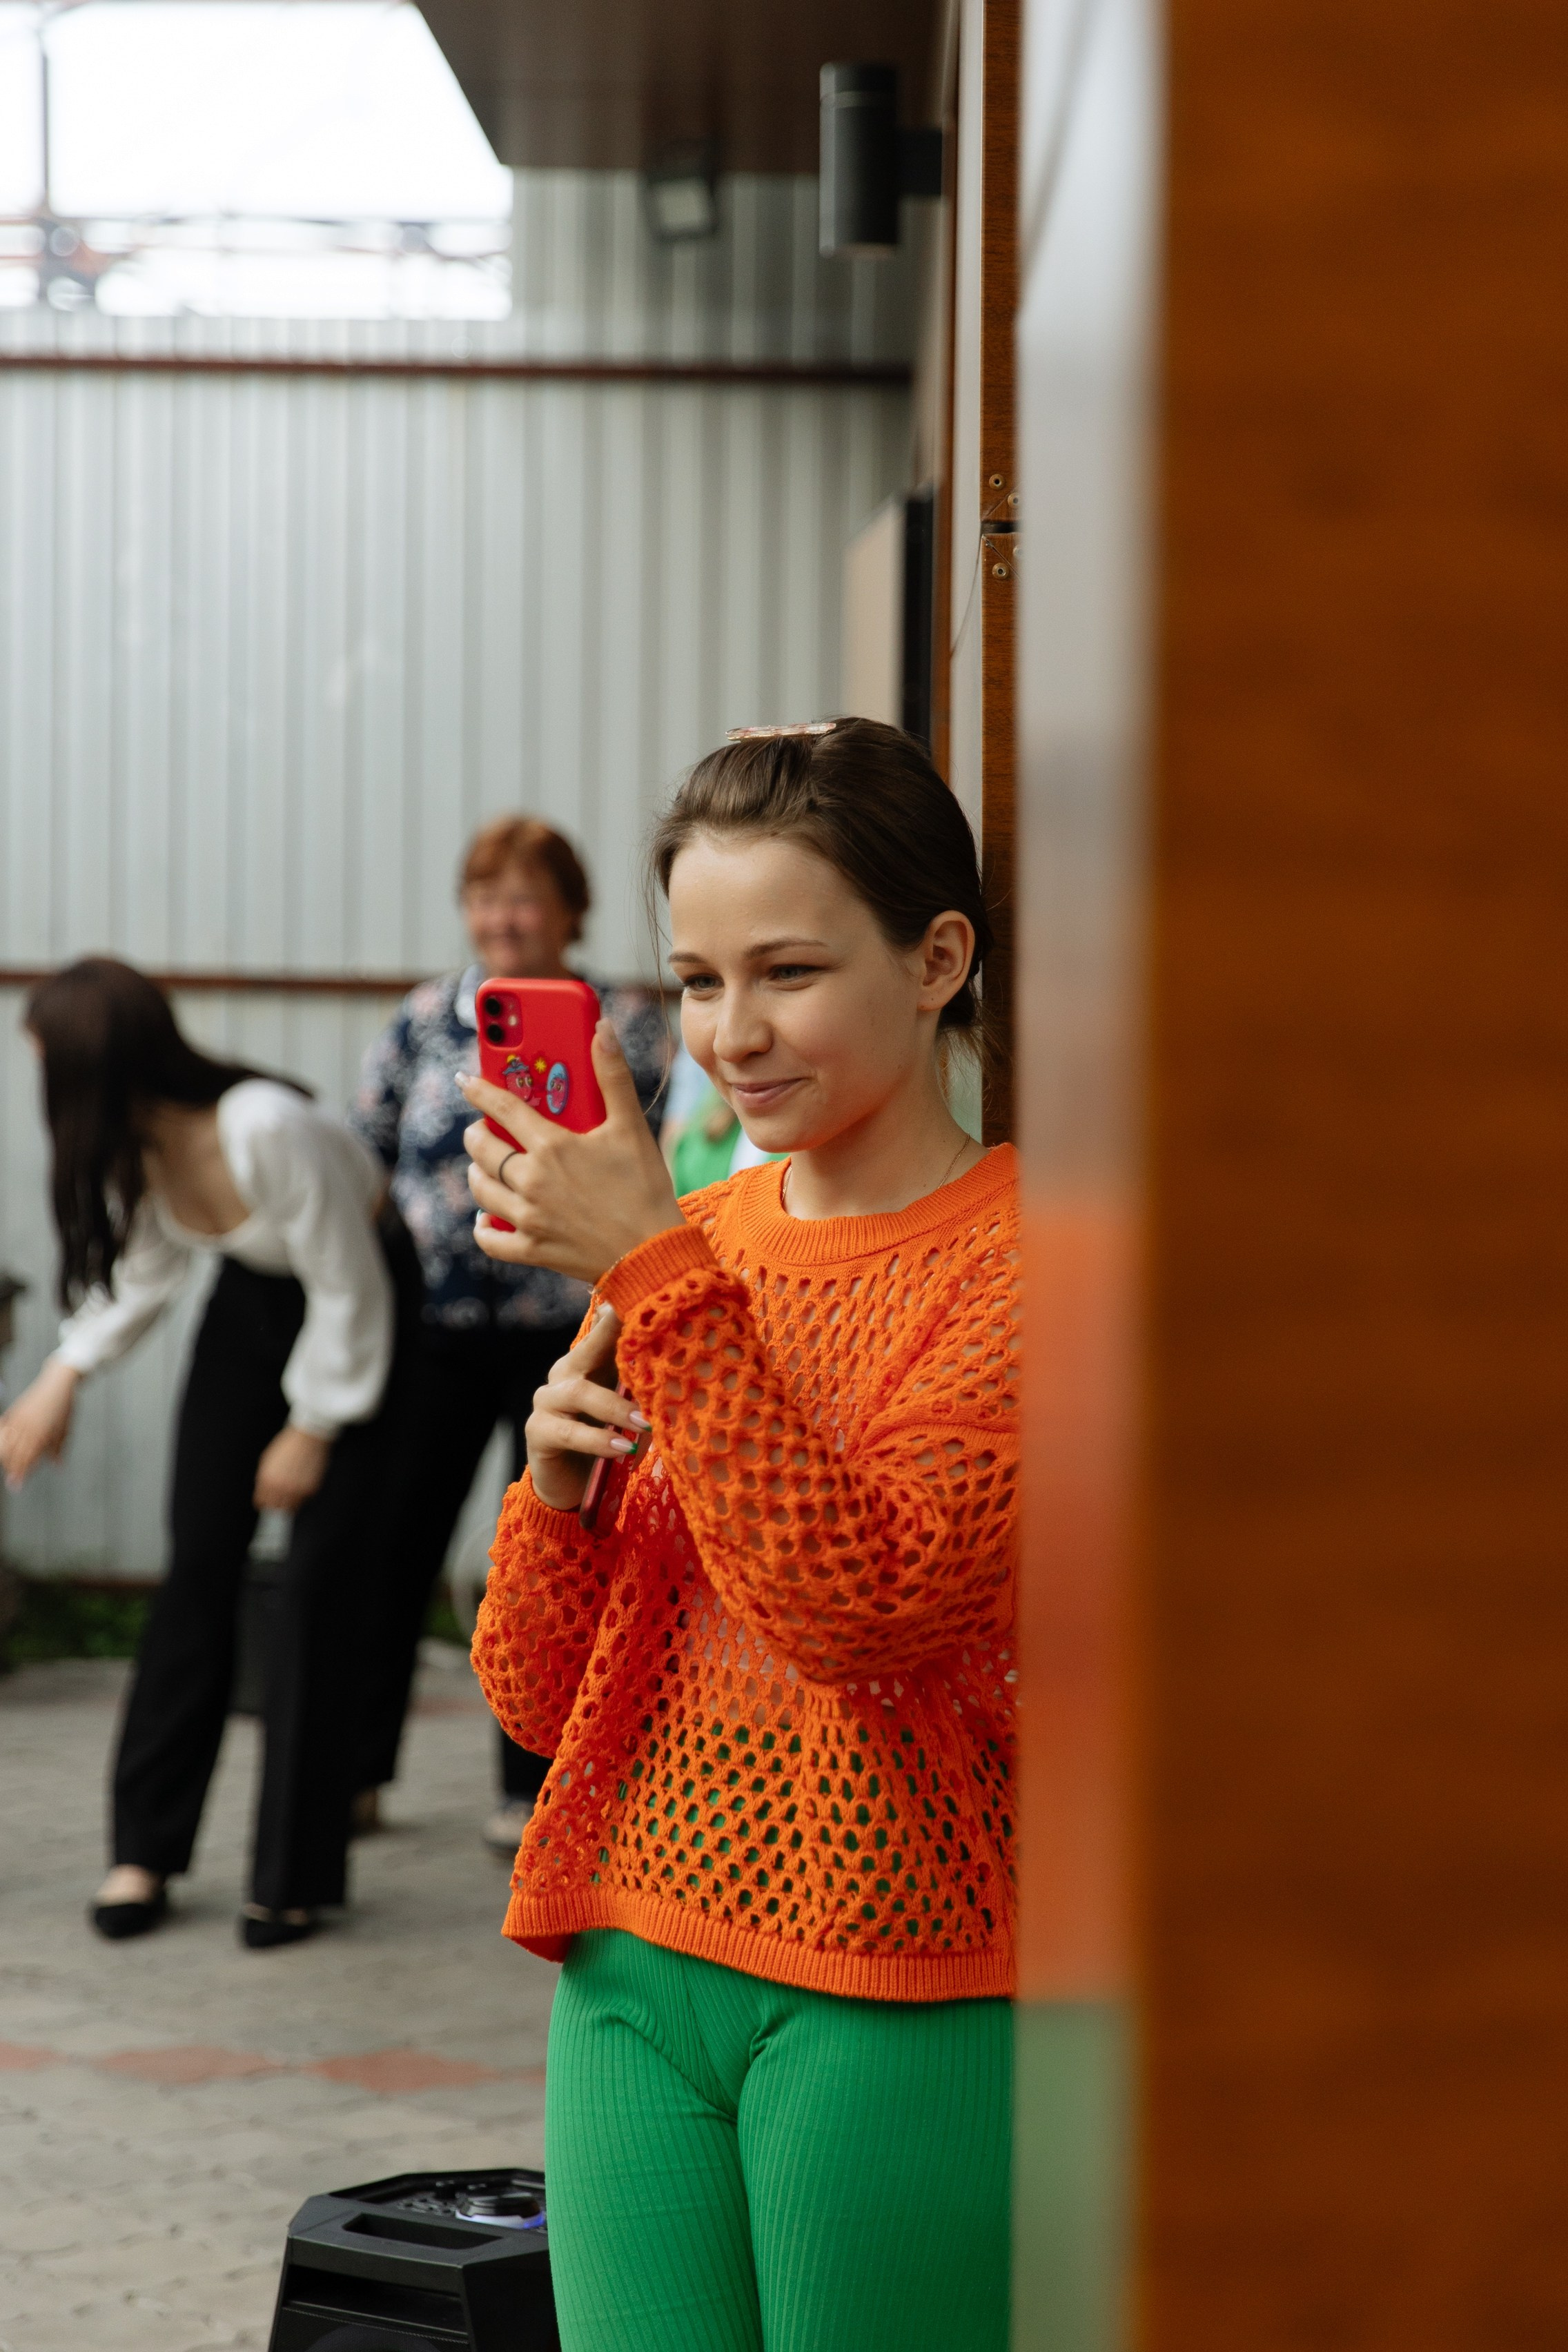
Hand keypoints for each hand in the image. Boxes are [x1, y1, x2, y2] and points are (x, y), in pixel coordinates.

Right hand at [0, 1359, 78, 1491]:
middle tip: (11, 1480)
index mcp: (42, 1435)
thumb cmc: (64, 1408)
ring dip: (5, 1457)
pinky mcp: (14, 1412)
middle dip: (12, 1469)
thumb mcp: (64, 1430)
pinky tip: (2, 1446)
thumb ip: (58, 1449)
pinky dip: (1, 1439)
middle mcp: (28, 1429)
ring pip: (6, 1444)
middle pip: (14, 1454)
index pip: (27, 1459)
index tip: (16, 1485)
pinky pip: (3, 1429)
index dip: (21, 1473)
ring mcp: (19, 1420)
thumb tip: (57, 1466)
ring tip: (7, 1466)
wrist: (57, 1384)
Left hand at [254, 1424, 331, 1512]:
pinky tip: (303, 1483)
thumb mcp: (268, 1459)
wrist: (309, 1436)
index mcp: (266, 1480)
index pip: (261, 1501)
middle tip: (281, 1496)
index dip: (264, 1501)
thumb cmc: (288, 1444)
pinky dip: (303, 1495)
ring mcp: (296, 1490)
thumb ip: (263, 1477)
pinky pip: (304, 1500)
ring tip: (293, 1491)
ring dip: (290, 1502)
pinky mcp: (310, 1490)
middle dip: (277, 1503)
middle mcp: (280, 1488)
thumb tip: (263, 1491)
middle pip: (275, 1507)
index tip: (268, 1500)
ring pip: (290, 1508)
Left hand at [459, 1019, 684, 1284]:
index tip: (464, 1081)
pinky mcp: (533, 1249)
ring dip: (477, 1173)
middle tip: (480, 1129)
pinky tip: (485, 1219)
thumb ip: (613, 1076)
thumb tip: (603, 1029)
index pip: (503, 1109)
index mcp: (552, 1146)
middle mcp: (531, 1181)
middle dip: (476, 1134)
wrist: (654, 1253)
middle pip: (482, 1150)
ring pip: (482, 1190)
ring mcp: (528, 1217)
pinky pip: (491, 1240)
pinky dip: (484, 1229)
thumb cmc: (645, 1188)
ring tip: (483, 1166)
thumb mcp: (631, 1127)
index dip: (479, 1090)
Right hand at [525, 1305, 647, 1511]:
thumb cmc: (605, 1438)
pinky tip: (622, 1448)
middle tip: (653, 1352)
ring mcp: (546, 1401)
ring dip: (615, 1408)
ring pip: (578, 1393)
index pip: (604, 1330)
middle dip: (618, 1345)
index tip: (649, 1298)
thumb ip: (641, 1386)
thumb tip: (684, 1368)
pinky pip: (569, 1432)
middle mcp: (564, 1373)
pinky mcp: (538, 1431)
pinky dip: (598, 1440)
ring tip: (645, 1424)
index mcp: (587, 1361)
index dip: (623, 1316)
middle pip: (587, 1349)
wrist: (570, 1484)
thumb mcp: (627, 1407)